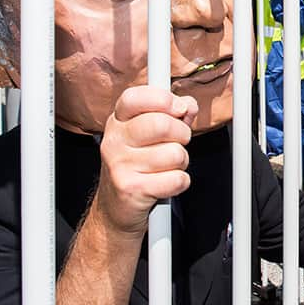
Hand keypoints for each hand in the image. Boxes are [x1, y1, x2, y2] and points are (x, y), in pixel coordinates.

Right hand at [93, 86, 198, 236]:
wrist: (117, 207)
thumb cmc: (140, 165)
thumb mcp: (153, 134)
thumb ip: (174, 114)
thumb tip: (189, 105)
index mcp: (118, 121)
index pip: (136, 97)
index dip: (163, 99)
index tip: (179, 108)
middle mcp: (115, 140)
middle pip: (161, 124)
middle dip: (182, 134)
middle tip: (178, 143)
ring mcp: (120, 165)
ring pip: (175, 154)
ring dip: (181, 162)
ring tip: (167, 167)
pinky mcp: (131, 189)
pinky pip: (177, 179)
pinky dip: (180, 182)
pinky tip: (166, 183)